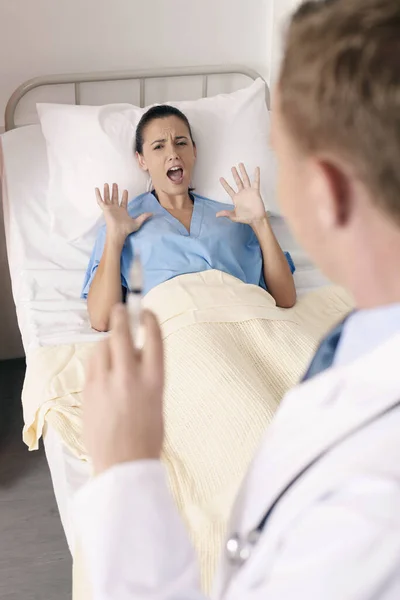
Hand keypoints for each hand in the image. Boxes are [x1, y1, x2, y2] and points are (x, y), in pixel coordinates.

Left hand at [83, 304, 164, 474]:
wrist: (123, 465)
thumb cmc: (147, 436)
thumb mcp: (157, 400)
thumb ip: (147, 373)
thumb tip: (137, 351)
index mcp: (154, 380)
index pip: (153, 336)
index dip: (149, 318)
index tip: (146, 311)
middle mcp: (129, 377)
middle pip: (121, 332)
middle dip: (121, 315)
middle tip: (120, 309)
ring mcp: (106, 383)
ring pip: (102, 346)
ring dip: (108, 342)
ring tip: (112, 349)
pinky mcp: (88, 391)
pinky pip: (91, 363)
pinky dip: (97, 359)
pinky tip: (102, 366)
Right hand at [96, 183, 151, 242]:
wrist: (119, 232)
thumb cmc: (126, 229)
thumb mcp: (138, 222)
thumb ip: (144, 217)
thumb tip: (152, 214)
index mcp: (122, 211)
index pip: (123, 202)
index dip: (124, 196)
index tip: (125, 190)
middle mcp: (115, 209)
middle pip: (114, 198)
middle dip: (115, 191)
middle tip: (115, 184)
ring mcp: (110, 209)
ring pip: (107, 197)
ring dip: (107, 191)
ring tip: (107, 183)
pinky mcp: (105, 209)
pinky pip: (100, 201)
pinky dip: (98, 195)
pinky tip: (97, 189)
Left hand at [217, 163, 266, 223]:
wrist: (256, 219)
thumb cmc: (246, 218)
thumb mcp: (234, 216)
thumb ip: (226, 214)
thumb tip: (216, 215)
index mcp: (236, 198)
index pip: (229, 189)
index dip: (225, 184)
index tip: (220, 178)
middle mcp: (242, 193)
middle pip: (237, 181)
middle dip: (235, 174)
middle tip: (232, 167)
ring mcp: (249, 191)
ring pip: (245, 179)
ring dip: (243, 172)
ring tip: (240, 164)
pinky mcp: (255, 192)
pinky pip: (256, 182)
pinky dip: (256, 175)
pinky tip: (256, 168)